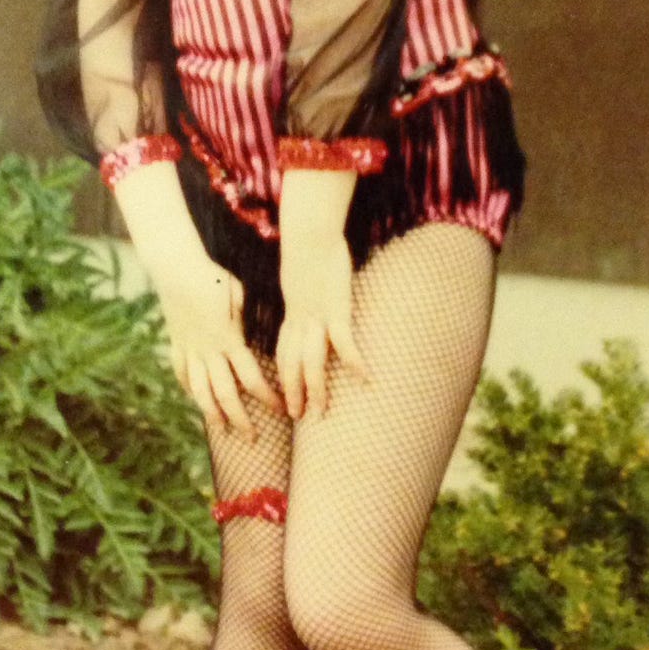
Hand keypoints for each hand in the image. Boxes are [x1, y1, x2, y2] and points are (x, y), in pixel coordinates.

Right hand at [153, 248, 282, 438]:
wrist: (176, 269)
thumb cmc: (213, 278)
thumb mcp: (239, 296)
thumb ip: (250, 319)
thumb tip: (266, 333)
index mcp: (228, 340)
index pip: (251, 378)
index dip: (266, 397)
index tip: (281, 409)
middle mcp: (208, 351)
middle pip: (225, 394)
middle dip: (240, 419)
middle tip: (252, 438)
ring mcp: (189, 350)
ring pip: (200, 391)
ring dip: (212, 414)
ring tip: (221, 429)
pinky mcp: (176, 345)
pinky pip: (182, 373)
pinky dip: (190, 388)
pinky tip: (196, 398)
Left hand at [276, 233, 369, 419]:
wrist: (309, 233)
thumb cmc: (308, 249)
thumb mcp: (300, 277)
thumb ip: (305, 294)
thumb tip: (311, 302)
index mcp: (291, 314)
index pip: (283, 354)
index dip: (284, 377)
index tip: (285, 395)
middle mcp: (299, 321)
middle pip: (293, 365)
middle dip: (293, 392)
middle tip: (298, 416)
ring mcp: (316, 317)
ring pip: (312, 361)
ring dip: (315, 388)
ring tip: (320, 410)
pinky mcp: (335, 308)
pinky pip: (343, 342)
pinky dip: (353, 361)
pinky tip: (365, 378)